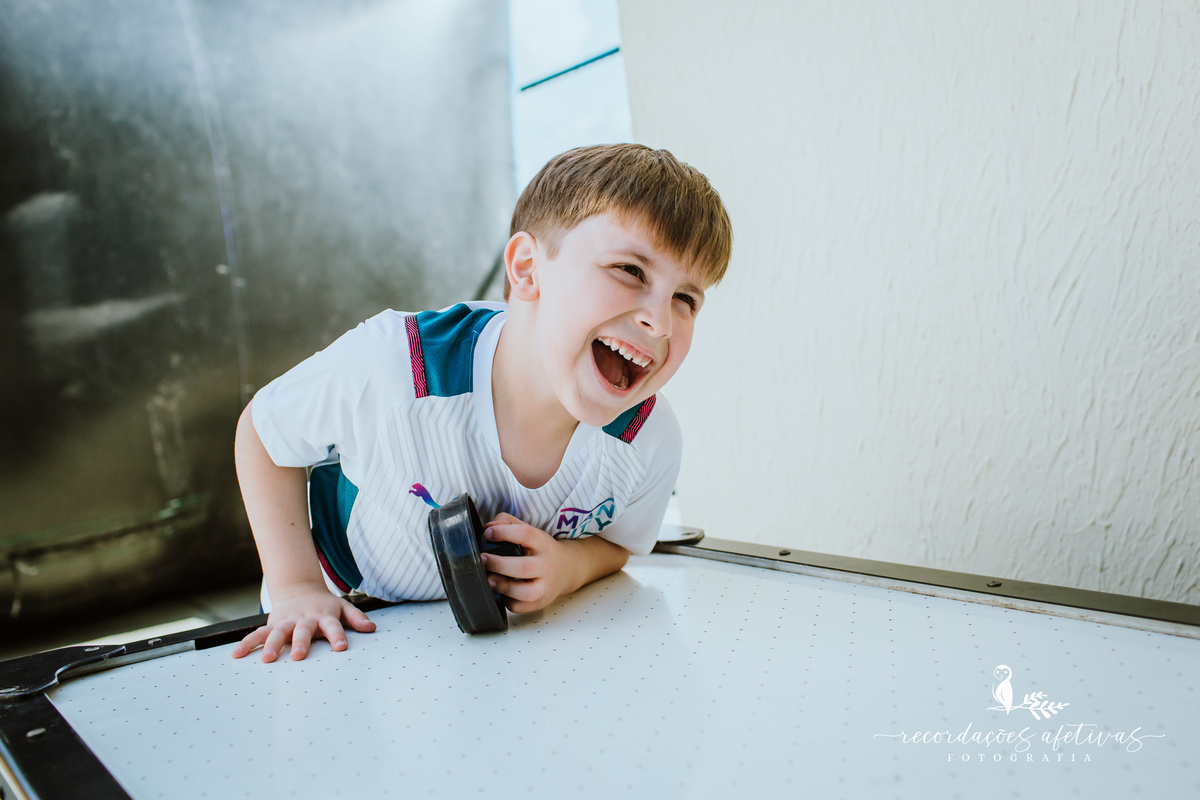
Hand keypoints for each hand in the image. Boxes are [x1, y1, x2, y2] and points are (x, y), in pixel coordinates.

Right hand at [231, 581, 375, 661]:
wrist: (299, 589)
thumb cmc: (324, 605)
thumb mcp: (342, 607)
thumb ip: (356, 618)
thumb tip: (372, 628)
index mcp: (324, 615)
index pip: (334, 626)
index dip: (337, 636)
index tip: (341, 648)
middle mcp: (304, 619)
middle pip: (303, 630)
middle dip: (301, 642)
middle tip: (299, 655)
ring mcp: (286, 621)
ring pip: (278, 632)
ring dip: (273, 645)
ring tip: (268, 659)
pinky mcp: (272, 624)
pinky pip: (258, 634)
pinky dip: (247, 643)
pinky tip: (237, 655)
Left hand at [480, 513, 573, 613]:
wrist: (567, 569)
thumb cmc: (540, 550)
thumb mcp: (530, 531)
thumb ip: (508, 523)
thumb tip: (488, 527)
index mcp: (543, 544)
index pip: (526, 534)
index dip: (504, 532)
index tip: (488, 533)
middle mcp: (547, 566)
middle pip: (524, 567)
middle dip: (499, 564)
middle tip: (482, 559)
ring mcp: (545, 587)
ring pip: (526, 593)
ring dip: (503, 586)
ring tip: (489, 579)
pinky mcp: (540, 603)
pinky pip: (520, 607)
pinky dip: (507, 601)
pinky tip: (501, 591)